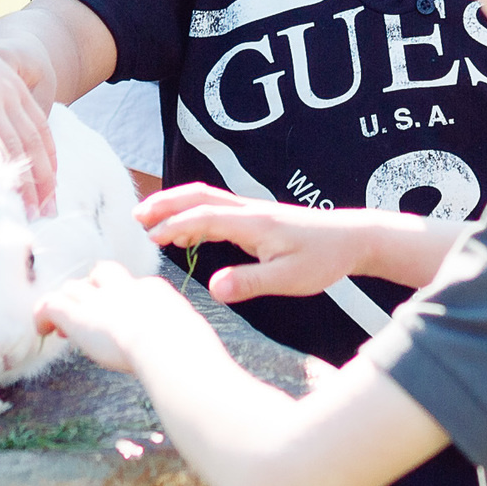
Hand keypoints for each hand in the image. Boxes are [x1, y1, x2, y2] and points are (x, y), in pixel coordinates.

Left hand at [0, 27, 57, 211]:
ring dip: (45, 172)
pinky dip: (48, 148)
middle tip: (34, 221)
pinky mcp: (14, 84)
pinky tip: (51, 174)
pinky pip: (38, 120)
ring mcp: (6, 87)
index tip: (5, 214)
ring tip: (48, 207)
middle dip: (28, 187)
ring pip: (34, 135)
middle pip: (16, 147)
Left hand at [37, 261, 207, 373]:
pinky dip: (43, 314)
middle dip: (93, 289)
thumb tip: (200, 360)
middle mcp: (124, 289)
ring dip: (68, 303)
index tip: (121, 321)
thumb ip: (187, 342)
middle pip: (101, 274)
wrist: (168, 348)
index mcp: (155, 292)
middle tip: (89, 313)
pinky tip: (42, 329)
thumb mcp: (193, 340)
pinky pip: (51, 304)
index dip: (121, 301)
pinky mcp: (78, 315)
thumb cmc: (188, 353)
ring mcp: (100, 300)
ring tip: (62, 325)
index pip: (132, 286)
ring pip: (74, 288)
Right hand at [138, 185, 385, 303]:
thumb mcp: (288, 279)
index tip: (150, 238)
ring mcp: (251, 211)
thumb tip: (213, 289)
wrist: (350, 238)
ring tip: (150, 221)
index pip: (204, 217)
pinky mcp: (256, 217)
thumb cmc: (322, 259)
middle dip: (165, 203)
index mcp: (253, 223)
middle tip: (136, 217)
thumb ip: (250, 282)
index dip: (174, 225)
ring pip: (205, 198)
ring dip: (176, 205)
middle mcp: (248, 210)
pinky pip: (216, 208)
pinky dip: (193, 213)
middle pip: (198, 196)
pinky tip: (185, 232)